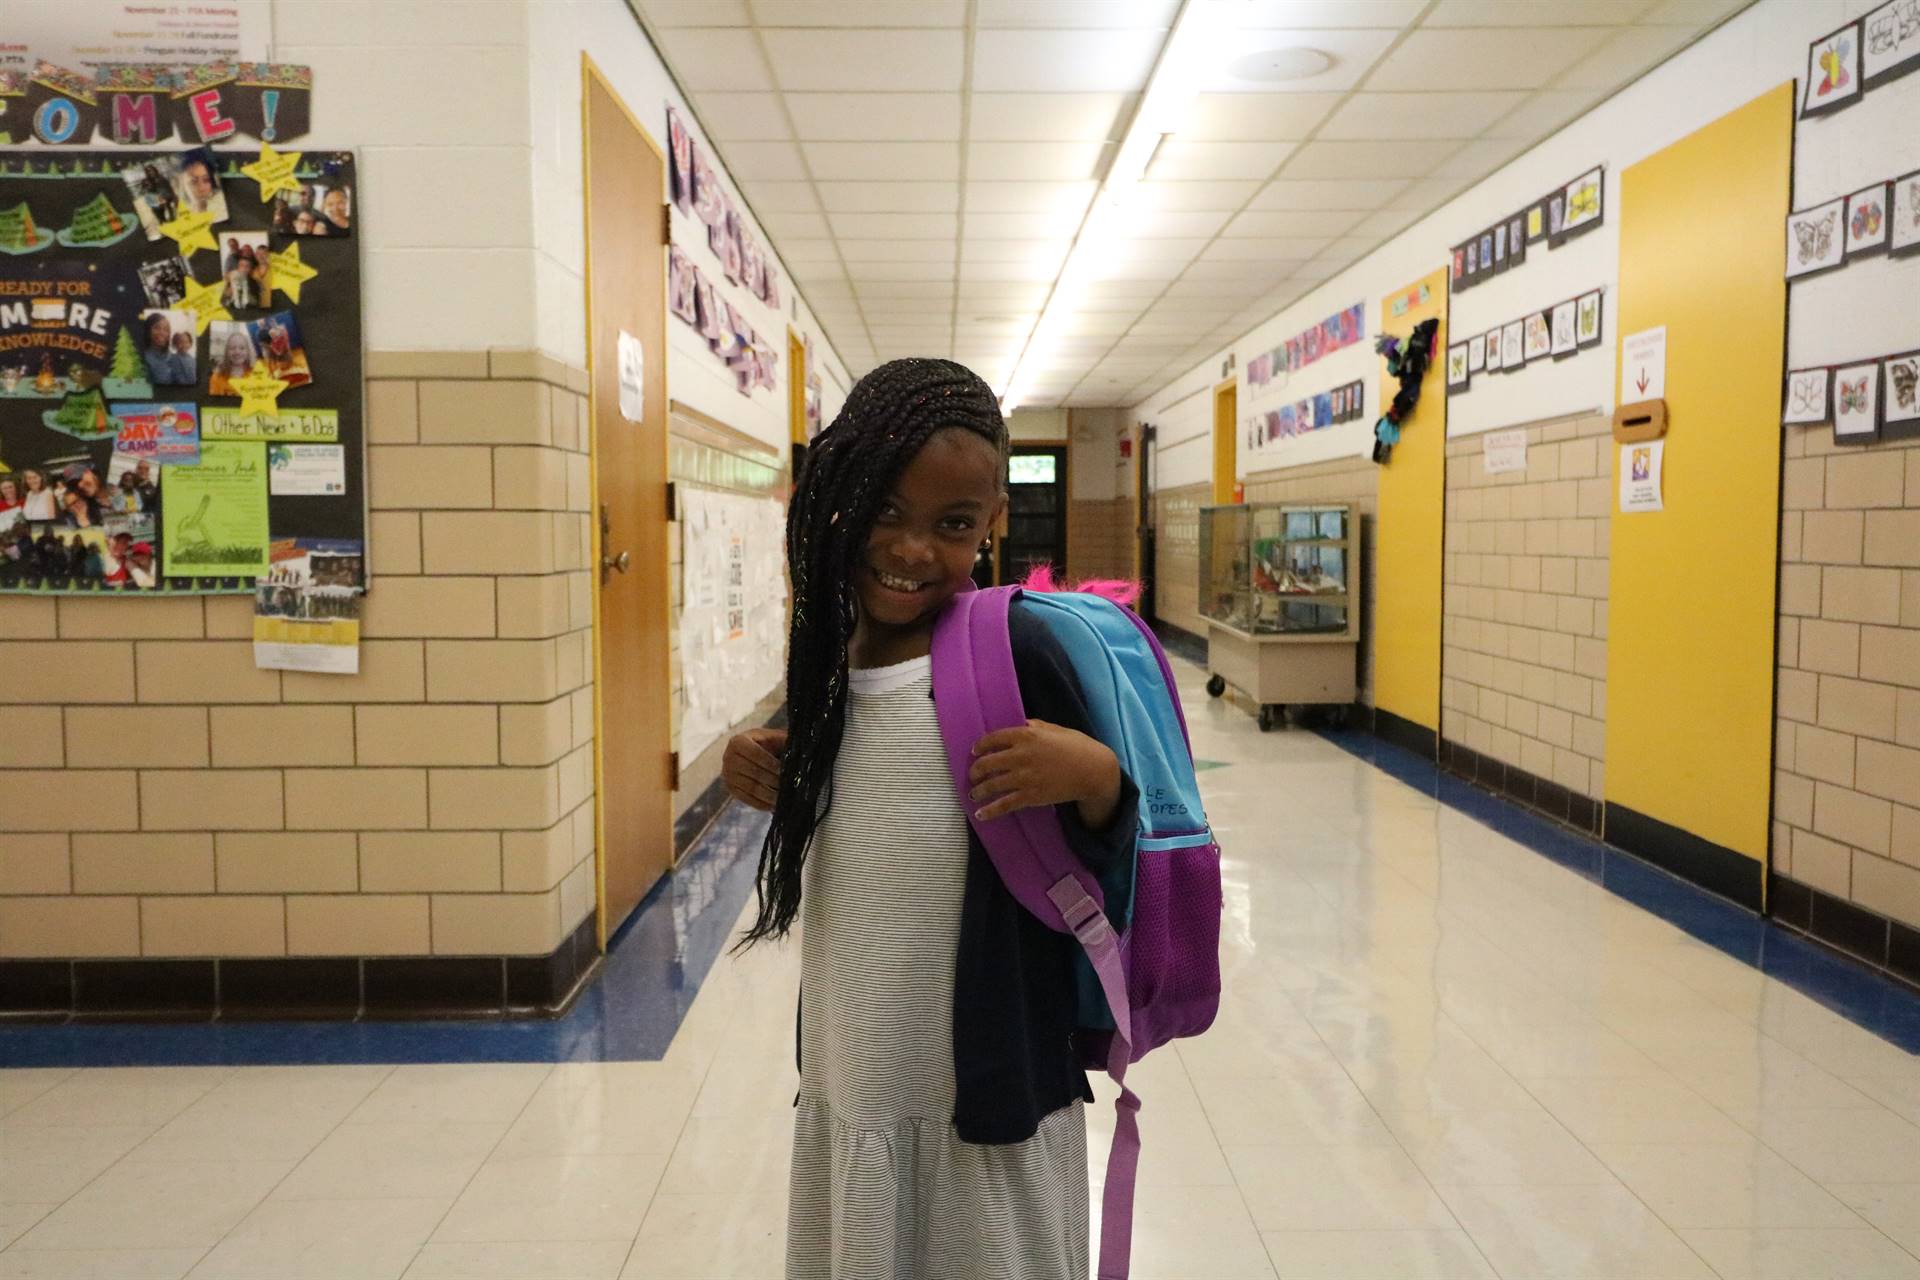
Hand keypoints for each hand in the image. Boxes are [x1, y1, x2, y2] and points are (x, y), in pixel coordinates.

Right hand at [723, 728, 786, 810]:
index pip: (755, 754)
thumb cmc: (770, 744)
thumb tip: (797, 753)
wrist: (757, 752)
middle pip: (754, 772)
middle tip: (789, 786)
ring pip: (751, 788)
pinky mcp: (731, 789)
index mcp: (738, 741)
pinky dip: (762, 803)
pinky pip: (747, 799)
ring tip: (785, 798)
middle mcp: (728, 758)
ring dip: (770, 794)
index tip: (785, 771)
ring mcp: (728, 775)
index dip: (771, 764)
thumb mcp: (775, 738)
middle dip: (773, 780)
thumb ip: (784, 742)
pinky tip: (775, 804)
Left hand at [968, 719, 1120, 828]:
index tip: (974, 751)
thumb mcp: (1054, 729)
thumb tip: (1019, 724)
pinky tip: (980, 814)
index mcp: (1026, 735)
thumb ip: (1034, 726)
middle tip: (973, 775)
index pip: (993, 739)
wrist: (1093, 771)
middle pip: (987, 763)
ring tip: (974, 794)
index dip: (980, 746)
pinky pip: (1005, 804)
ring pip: (992, 785)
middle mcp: (1021, 755)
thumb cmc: (1076, 746)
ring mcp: (1025, 777)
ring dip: (979, 791)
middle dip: (975, 771)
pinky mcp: (1031, 796)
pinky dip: (990, 811)